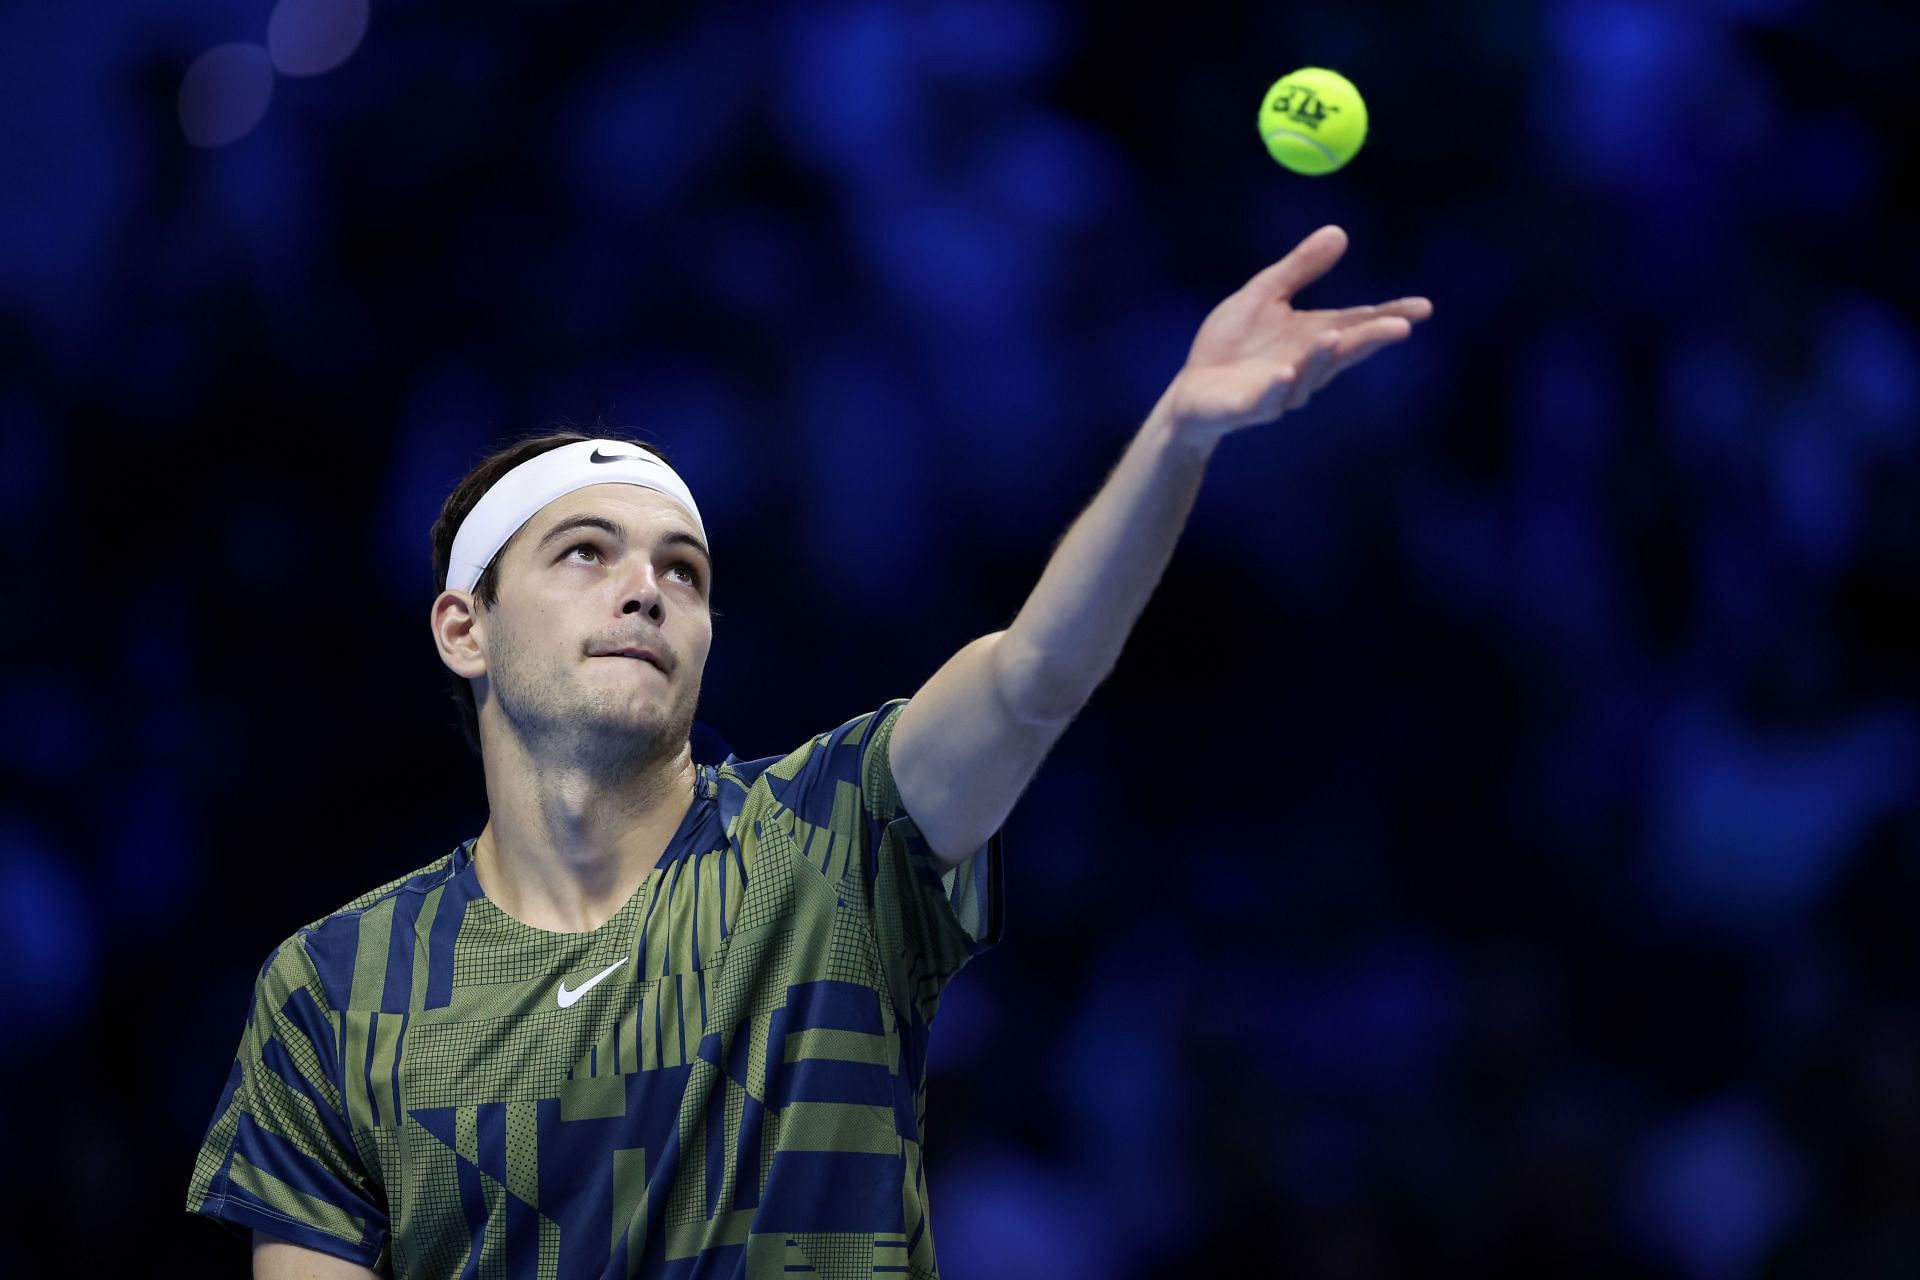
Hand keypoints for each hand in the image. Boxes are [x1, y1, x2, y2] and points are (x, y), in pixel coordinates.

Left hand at [1160, 225, 1432, 448]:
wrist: (1192, 391)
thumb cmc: (1232, 344)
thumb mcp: (1264, 295)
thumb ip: (1300, 268)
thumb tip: (1339, 232)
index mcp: (1312, 337)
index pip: (1356, 324)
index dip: (1389, 316)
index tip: (1423, 308)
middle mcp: (1305, 366)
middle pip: (1343, 352)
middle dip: (1370, 340)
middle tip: (1401, 328)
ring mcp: (1280, 390)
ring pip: (1308, 375)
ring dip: (1322, 357)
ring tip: (1336, 335)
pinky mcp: (1249, 407)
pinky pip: (1267, 399)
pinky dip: (1278, 386)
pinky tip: (1286, 372)